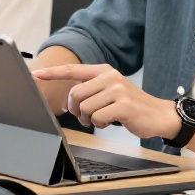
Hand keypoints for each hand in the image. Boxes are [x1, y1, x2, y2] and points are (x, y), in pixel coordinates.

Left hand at [33, 63, 179, 137]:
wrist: (158, 115)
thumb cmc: (131, 106)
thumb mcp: (111, 90)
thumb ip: (92, 89)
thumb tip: (70, 98)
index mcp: (104, 71)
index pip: (72, 69)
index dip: (52, 73)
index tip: (36, 74)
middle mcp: (110, 77)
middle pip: (75, 94)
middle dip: (75, 110)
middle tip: (84, 117)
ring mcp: (117, 90)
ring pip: (85, 108)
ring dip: (89, 120)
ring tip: (101, 120)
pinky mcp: (123, 105)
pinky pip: (98, 118)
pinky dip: (100, 125)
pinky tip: (110, 122)